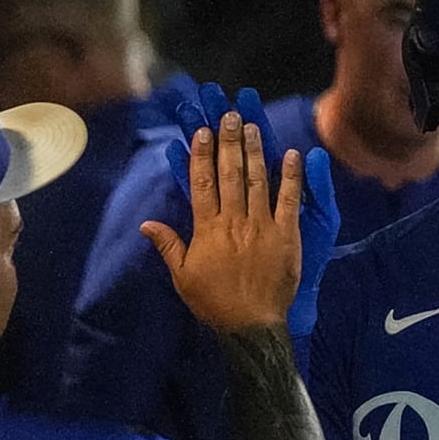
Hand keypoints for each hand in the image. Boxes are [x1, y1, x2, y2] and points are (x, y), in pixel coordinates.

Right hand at [161, 83, 340, 335]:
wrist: (251, 324)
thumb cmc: (214, 302)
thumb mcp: (183, 277)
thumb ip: (168, 246)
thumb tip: (146, 223)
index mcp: (207, 230)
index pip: (202, 184)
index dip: (202, 155)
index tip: (202, 131)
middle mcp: (234, 221)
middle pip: (230, 174)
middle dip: (229, 142)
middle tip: (229, 115)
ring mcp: (262, 226)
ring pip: (257, 181)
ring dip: (255, 151)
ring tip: (252, 125)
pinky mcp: (286, 235)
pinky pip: (289, 200)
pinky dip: (291, 176)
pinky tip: (292, 154)